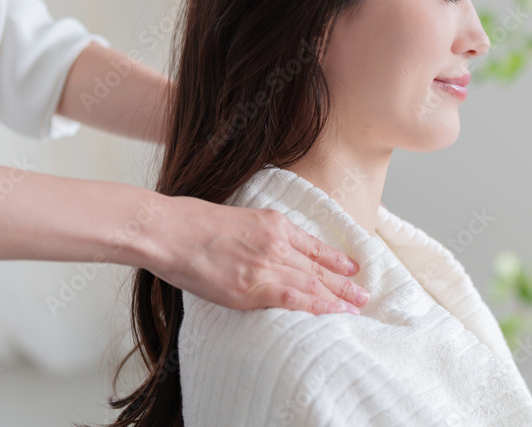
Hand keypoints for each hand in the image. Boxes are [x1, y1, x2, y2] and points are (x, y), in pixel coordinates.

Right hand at [147, 196, 369, 314]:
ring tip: (358, 307)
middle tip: (364, 293)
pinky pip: (294, 299)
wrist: (167, 229)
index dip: (334, 257)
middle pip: (318, 266)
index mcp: (271, 222)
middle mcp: (276, 242)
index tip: (350, 266)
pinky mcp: (252, 286)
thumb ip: (252, 233)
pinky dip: (318, 307)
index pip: (311, 244)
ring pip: (312, 283)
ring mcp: (266, 264)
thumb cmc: (188, 222)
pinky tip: (334, 314)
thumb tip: (256, 246)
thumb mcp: (232, 217)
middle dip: (344, 281)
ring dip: (338, 297)